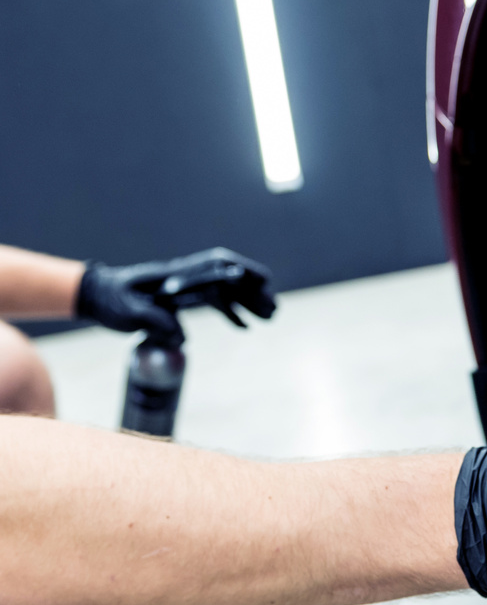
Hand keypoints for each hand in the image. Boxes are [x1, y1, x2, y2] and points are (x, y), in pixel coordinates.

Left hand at [76, 248, 275, 337]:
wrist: (95, 296)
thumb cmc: (110, 301)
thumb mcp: (127, 312)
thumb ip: (154, 321)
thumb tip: (182, 336)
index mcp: (176, 275)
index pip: (217, 268)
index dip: (242, 272)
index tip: (265, 280)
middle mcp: (186, 278)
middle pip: (228, 279)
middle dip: (253, 291)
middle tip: (273, 309)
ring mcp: (186, 287)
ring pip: (225, 291)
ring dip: (248, 302)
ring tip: (269, 318)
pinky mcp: (182, 299)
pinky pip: (213, 302)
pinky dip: (230, 312)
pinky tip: (243, 327)